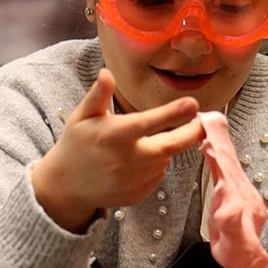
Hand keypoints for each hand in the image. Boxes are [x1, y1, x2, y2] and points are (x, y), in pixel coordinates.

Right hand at [32, 69, 202, 231]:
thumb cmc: (76, 145)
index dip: (173, 113)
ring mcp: (133, 180)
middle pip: (170, 146)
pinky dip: (155, 165)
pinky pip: (156, 175)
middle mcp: (127, 160)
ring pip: (164, 159)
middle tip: (201, 123)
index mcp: (114, 136)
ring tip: (146, 141)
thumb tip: (107, 73)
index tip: (193, 104)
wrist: (65, 186)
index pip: (149, 122)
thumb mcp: (82, 116)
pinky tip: (138, 160)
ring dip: (165, 148)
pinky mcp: (137, 195)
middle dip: (191, 133)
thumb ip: (98, 95)